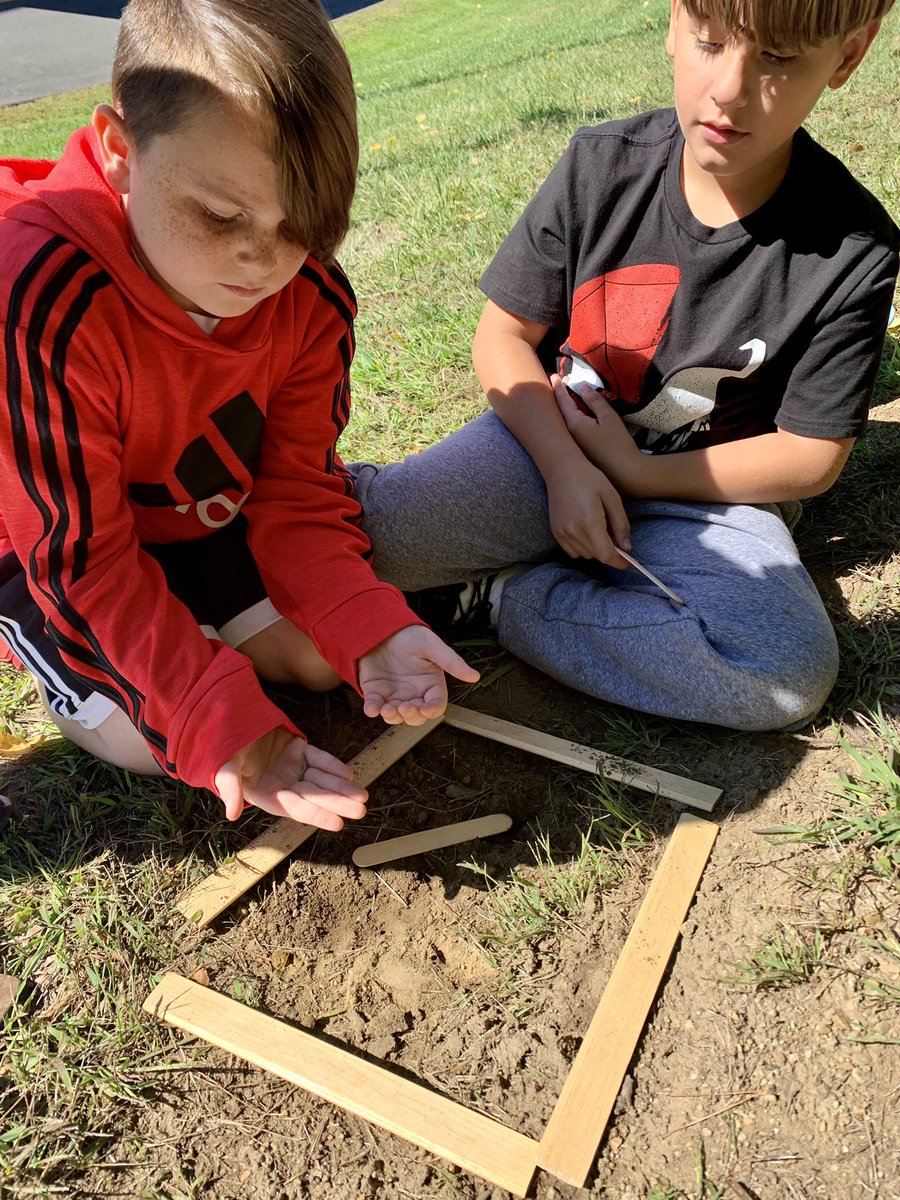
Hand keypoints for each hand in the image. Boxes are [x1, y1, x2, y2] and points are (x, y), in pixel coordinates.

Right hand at [215, 727, 366, 830]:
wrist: (228, 722)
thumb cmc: (223, 750)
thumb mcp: (224, 768)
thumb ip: (230, 788)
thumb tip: (231, 814)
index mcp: (266, 794)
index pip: (296, 808)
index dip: (317, 815)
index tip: (338, 824)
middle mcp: (282, 784)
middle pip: (315, 797)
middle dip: (338, 804)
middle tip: (361, 810)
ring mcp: (292, 767)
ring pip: (321, 780)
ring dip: (341, 788)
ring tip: (363, 796)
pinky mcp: (298, 749)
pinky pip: (319, 759)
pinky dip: (333, 766)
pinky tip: (348, 774)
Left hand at [358, 625, 479, 724]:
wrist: (382, 627)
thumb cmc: (410, 636)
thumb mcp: (431, 645)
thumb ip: (451, 662)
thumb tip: (475, 676)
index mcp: (431, 685)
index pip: (436, 704)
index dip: (432, 710)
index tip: (425, 709)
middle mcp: (414, 694)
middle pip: (417, 716)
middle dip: (411, 716)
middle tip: (404, 707)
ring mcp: (395, 695)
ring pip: (396, 716)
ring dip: (392, 717)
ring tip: (387, 709)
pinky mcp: (376, 693)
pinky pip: (375, 706)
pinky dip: (373, 710)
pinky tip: (372, 709)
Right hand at [542, 386, 631, 565]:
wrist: (561, 469)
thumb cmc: (590, 478)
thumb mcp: (612, 498)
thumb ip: (621, 524)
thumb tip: (627, 547)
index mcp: (590, 522)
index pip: (606, 555)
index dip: (620, 562)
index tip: (629, 563)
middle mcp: (573, 531)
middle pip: (597, 556)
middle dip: (610, 552)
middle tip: (617, 539)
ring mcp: (562, 533)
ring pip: (585, 555)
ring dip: (596, 550)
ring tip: (601, 531)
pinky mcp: (556, 532)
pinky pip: (573, 551)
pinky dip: (583, 547)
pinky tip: (587, 531)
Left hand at [552, 373, 646, 487]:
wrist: (623, 473)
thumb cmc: (618, 444)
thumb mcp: (609, 418)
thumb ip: (595, 401)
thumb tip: (582, 387)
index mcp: (574, 424)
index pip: (562, 401)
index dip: (558, 386)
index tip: (555, 376)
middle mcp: (568, 434)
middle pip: (559, 410)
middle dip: (559, 396)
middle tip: (559, 383)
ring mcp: (571, 444)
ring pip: (564, 420)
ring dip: (564, 407)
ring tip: (566, 395)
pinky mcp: (577, 450)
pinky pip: (569, 429)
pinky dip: (569, 418)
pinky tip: (575, 414)